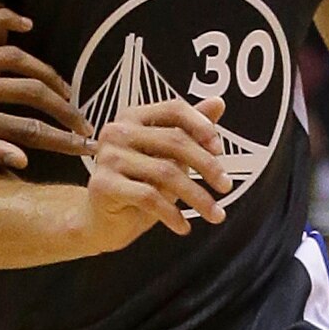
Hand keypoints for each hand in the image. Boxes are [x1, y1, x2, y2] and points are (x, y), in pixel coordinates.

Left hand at [0, 8, 95, 193]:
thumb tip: (24, 154)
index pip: (27, 129)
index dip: (62, 140)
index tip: (86, 148)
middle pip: (27, 90)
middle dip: (62, 107)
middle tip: (81, 121)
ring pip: (8, 56)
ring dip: (42, 70)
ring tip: (61, 87)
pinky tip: (24, 23)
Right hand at [82, 97, 232, 251]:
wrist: (102, 221)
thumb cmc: (138, 184)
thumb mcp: (168, 157)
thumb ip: (189, 130)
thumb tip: (218, 103)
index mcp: (134, 117)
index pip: (174, 109)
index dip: (201, 126)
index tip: (220, 150)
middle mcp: (117, 131)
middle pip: (174, 141)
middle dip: (207, 166)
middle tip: (226, 186)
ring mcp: (107, 157)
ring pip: (165, 172)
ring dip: (197, 197)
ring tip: (215, 213)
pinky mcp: (103, 184)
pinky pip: (148, 197)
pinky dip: (172, 214)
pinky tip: (184, 226)